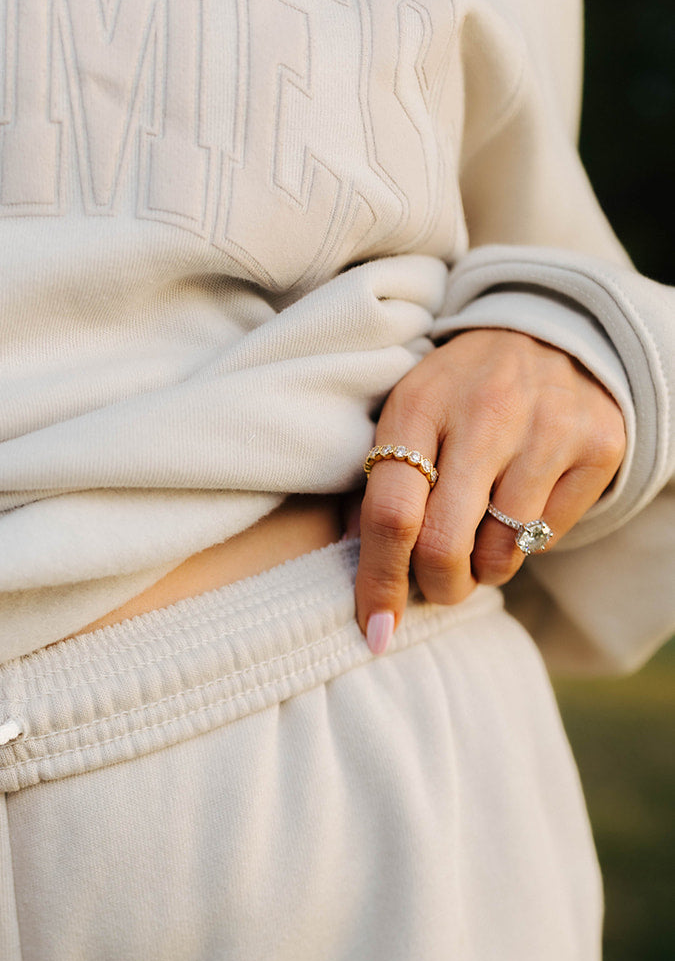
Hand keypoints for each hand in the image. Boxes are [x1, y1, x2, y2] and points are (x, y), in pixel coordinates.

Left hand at [352, 330, 626, 649]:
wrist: (551, 331)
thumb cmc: (458, 394)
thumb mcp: (408, 417)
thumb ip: (378, 487)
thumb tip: (362, 572)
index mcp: (420, 405)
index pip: (391, 514)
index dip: (378, 582)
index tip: (376, 629)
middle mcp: (486, 413)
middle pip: (443, 546)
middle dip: (435, 587)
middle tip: (437, 583)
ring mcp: (548, 428)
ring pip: (499, 555)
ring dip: (481, 570)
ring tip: (479, 534)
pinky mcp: (597, 446)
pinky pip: (547, 538)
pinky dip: (524, 544)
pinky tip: (519, 506)